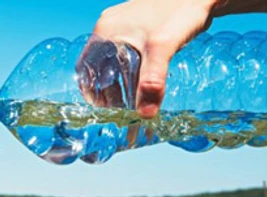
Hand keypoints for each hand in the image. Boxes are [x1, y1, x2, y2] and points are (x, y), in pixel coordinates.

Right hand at [88, 0, 218, 117]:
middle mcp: (110, 27)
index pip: (85, 68)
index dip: (91, 91)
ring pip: (113, 60)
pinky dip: (130, 69)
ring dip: (120, 80)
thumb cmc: (180, 11)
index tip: (104, 110)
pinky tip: (144, 78)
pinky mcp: (137, 25)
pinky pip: (125, 52)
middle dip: (107, 89)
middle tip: (122, 109)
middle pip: (98, 66)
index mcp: (105, 31)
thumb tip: (145, 115)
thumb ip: (152, 81)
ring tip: (133, 98)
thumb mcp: (163, 48)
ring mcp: (123, 24)